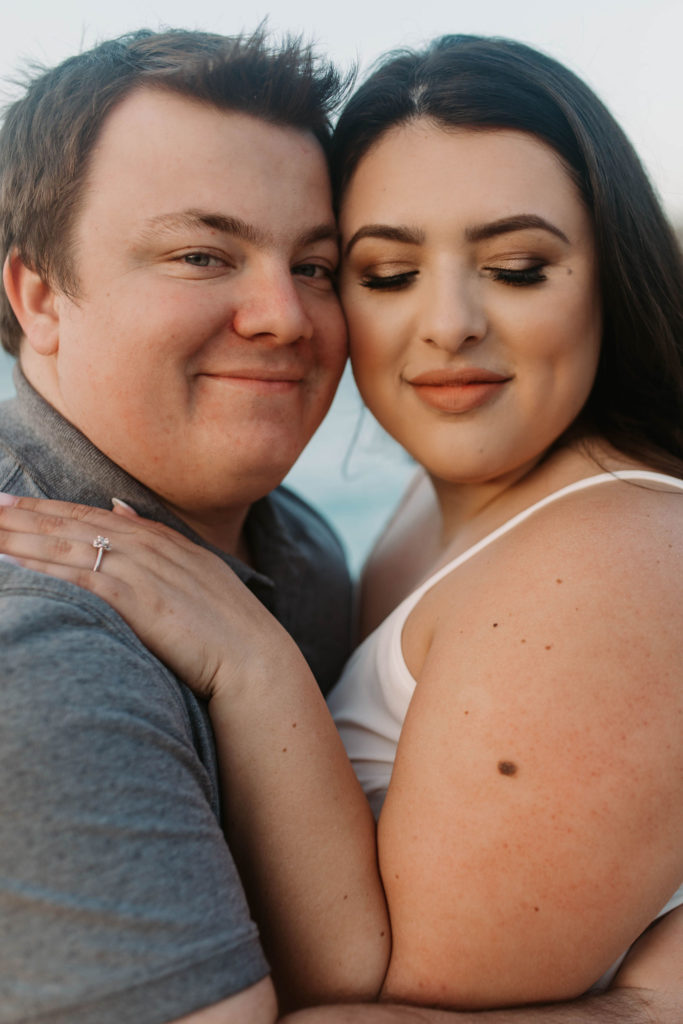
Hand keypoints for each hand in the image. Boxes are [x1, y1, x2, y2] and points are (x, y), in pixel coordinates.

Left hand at [0, 492, 295, 699]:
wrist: (256, 660)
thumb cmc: (228, 626)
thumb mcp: (196, 569)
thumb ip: (156, 537)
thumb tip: (119, 505)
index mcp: (161, 540)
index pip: (92, 516)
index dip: (48, 508)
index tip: (9, 502)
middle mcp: (149, 547)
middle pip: (73, 525)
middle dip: (24, 515)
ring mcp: (143, 572)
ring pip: (69, 547)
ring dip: (22, 538)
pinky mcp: (139, 601)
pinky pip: (80, 579)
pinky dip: (44, 570)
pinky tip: (12, 565)